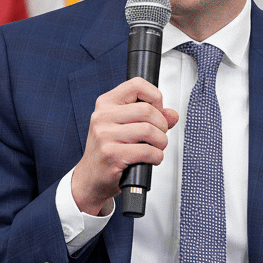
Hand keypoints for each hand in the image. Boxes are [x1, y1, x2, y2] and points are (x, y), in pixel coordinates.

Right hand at [70, 78, 179, 214]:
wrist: (90, 178)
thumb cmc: (108, 151)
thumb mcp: (126, 127)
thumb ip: (151, 118)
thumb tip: (172, 115)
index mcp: (106, 104)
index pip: (136, 85)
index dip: (155, 97)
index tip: (157, 110)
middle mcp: (102, 116)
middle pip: (147, 110)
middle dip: (162, 125)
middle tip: (159, 134)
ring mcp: (105, 135)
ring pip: (149, 130)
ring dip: (161, 142)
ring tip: (156, 147)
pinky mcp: (111, 154)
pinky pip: (146, 151)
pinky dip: (156, 156)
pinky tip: (151, 158)